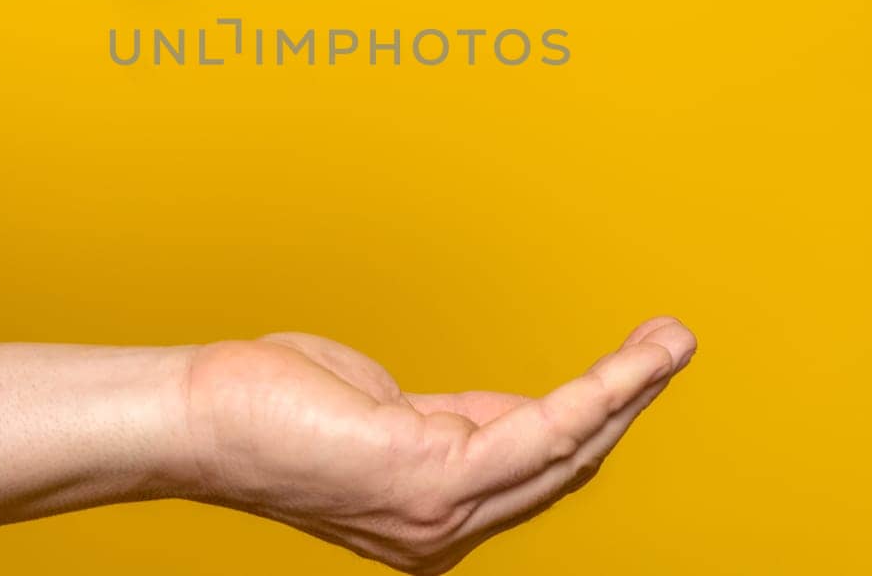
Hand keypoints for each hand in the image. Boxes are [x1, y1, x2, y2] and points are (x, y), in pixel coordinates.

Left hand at [180, 317, 695, 573]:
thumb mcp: (381, 410)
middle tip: (673, 345)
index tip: (631, 370)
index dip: (592, 418)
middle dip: (628, 403)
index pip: (531, 471)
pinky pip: (538, 433)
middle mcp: (445, 528)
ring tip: (673, 342)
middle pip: (564, 465)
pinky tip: (631, 364)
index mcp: (432, 512)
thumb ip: (446, 418)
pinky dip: (597, 393)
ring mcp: (441, 513)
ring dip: (629, 393)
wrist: (198, 420)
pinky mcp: (431, 479)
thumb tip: (498, 410)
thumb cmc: (270, 407)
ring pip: (565, 451)